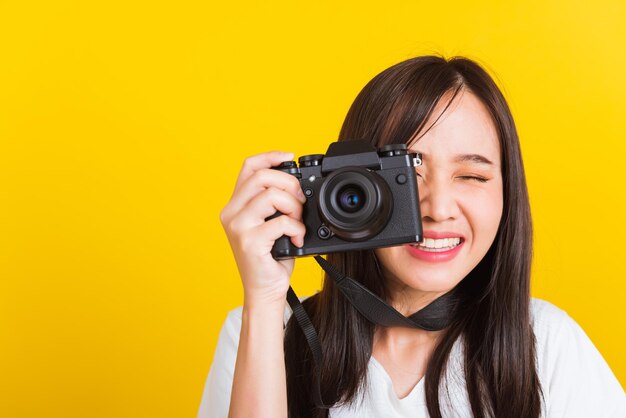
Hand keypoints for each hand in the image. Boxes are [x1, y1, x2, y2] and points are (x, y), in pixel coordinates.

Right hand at [220, 151, 306, 307]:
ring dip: (294, 207)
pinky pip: (281, 222)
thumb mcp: (269, 223)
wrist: (264, 290)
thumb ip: (274, 202)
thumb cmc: (270, 258)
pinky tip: (296, 240)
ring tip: (297, 223)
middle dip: (290, 185)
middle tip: (299, 203)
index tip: (290, 157)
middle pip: (262, 177)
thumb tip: (296, 183)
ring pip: (272, 195)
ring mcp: (238, 227)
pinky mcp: (249, 241)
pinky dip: (297, 229)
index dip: (270, 156)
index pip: (248, 167)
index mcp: (235, 205)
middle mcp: (231, 213)